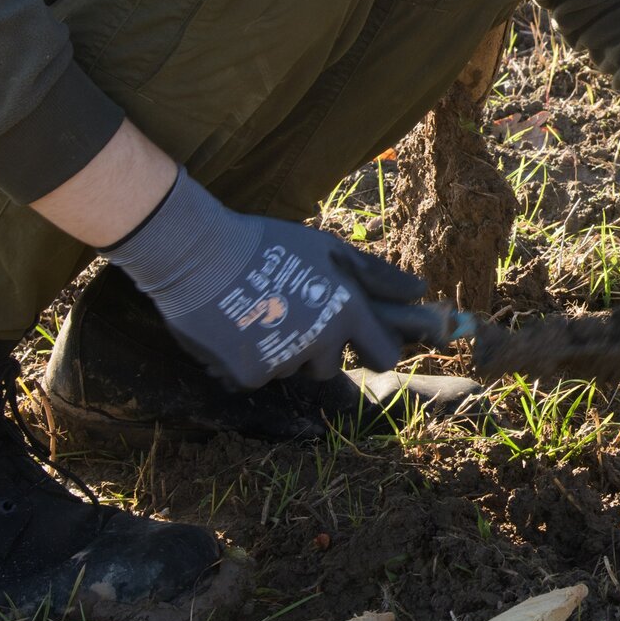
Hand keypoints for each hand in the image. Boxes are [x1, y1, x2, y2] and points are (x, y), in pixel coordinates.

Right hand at [104, 168, 442, 388]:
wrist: (199, 253)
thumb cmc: (269, 243)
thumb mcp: (328, 249)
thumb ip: (376, 275)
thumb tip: (420, 290)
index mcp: (347, 310)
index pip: (384, 354)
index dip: (375, 348)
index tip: (362, 340)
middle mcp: (320, 341)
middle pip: (330, 366)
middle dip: (317, 348)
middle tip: (292, 312)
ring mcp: (284, 361)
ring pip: (291, 369)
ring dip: (280, 351)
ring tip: (259, 312)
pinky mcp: (248, 375)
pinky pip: (257, 376)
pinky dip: (246, 360)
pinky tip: (234, 327)